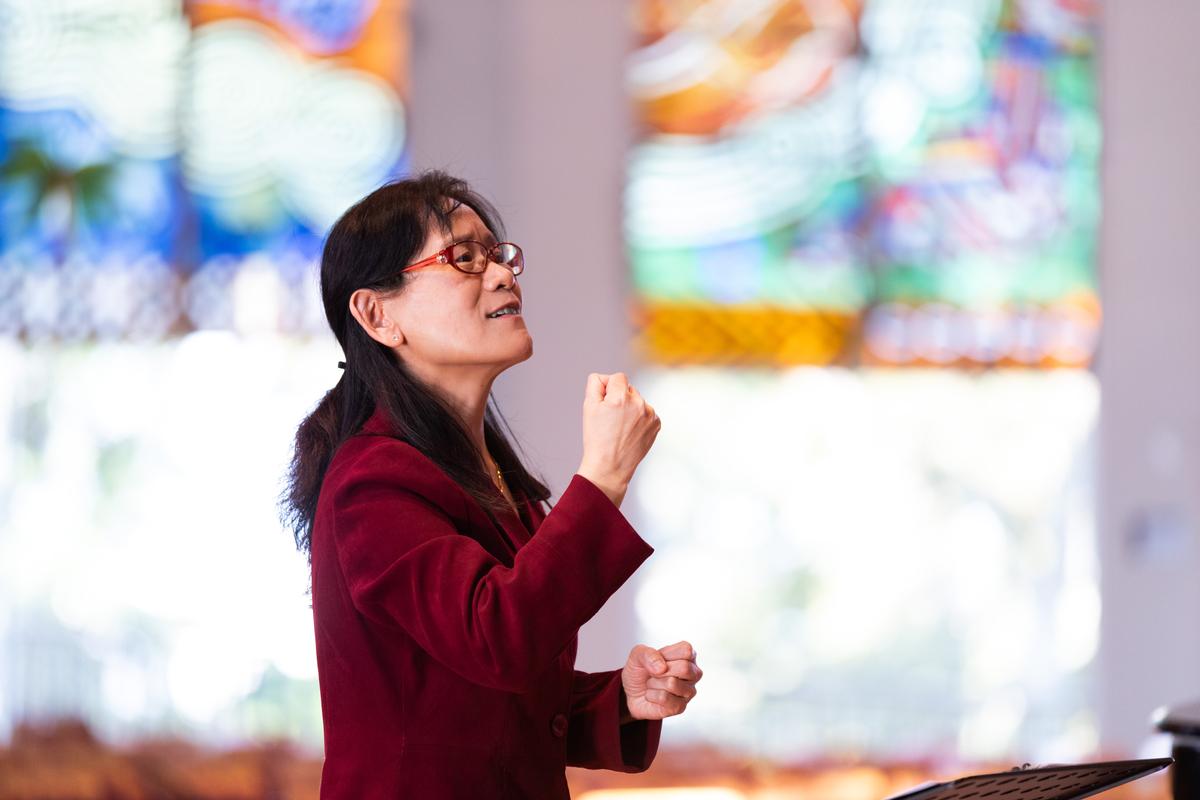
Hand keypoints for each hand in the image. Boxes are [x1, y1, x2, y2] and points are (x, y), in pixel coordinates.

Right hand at [576, 372, 660, 508]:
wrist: (610, 466)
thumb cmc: (597, 438)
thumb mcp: (588, 407)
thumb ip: (595, 383)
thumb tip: (605, 378)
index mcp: (621, 397)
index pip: (617, 377)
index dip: (608, 388)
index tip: (604, 404)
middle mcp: (639, 403)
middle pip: (629, 388)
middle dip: (620, 398)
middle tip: (610, 419)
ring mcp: (650, 415)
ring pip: (638, 401)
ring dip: (630, 408)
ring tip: (620, 428)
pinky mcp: (656, 424)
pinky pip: (646, 413)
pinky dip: (639, 419)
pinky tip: (630, 432)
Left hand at [620, 641, 701, 721]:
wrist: (630, 693)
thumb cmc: (640, 672)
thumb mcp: (638, 654)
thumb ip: (648, 654)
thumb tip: (662, 668)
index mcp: (688, 656)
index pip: (686, 651)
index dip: (667, 654)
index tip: (658, 659)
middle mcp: (693, 674)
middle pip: (684, 668)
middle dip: (660, 671)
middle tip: (654, 673)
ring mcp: (688, 692)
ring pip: (672, 684)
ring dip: (654, 683)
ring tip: (653, 684)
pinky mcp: (680, 707)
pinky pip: (664, 698)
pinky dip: (651, 695)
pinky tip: (653, 695)